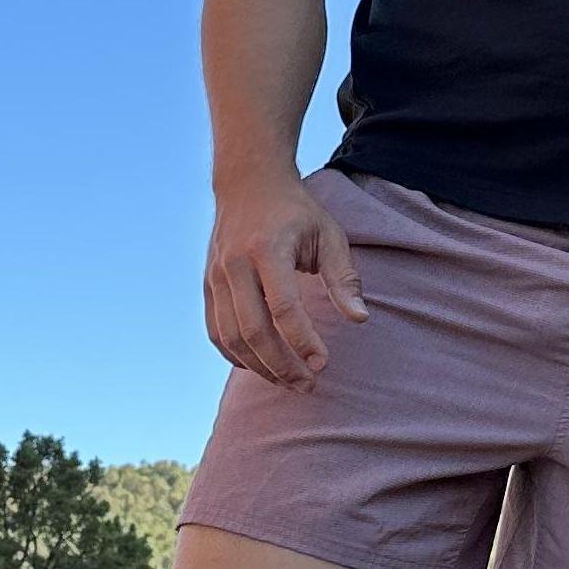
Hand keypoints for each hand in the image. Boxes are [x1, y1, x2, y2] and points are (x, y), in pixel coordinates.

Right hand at [203, 173, 365, 386]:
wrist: (248, 183)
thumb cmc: (297, 212)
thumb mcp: (329, 235)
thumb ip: (343, 278)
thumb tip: (360, 320)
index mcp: (267, 249)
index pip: (283, 307)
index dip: (303, 340)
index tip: (323, 363)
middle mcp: (235, 264)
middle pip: (253, 330)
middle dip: (282, 365)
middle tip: (308, 384)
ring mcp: (216, 276)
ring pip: (231, 337)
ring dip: (260, 367)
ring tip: (289, 381)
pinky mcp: (208, 286)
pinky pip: (216, 333)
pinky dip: (237, 356)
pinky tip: (262, 366)